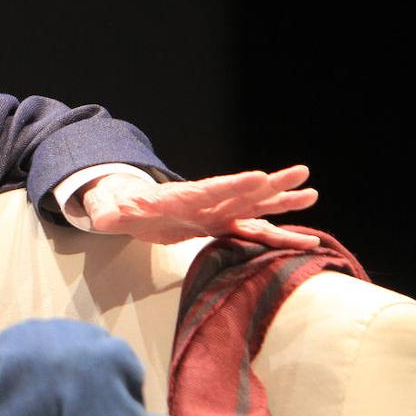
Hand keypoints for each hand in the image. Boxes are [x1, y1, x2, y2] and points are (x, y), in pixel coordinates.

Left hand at [80, 164, 319, 248]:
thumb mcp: (110, 213)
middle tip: (301, 174)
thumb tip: (102, 217)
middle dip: (271, 184)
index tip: (260, 177)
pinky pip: (254, 231)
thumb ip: (109, 214)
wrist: (128, 208)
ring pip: (254, 207)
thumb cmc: (119, 210)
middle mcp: (205, 202)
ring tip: (312, 194)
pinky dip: (278, 235)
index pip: (211, 189)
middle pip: (242, 191)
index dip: (235, 185)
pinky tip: (306, 241)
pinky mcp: (220, 225)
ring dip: (282, 203)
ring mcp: (216, 212)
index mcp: (182, 198)